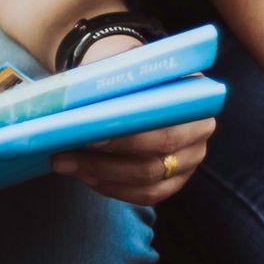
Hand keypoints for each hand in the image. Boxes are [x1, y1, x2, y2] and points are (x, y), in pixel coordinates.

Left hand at [49, 35, 216, 204]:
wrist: (136, 82)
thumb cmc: (125, 74)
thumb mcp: (120, 68)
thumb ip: (108, 84)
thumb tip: (73, 108)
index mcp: (193, 95)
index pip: (162, 122)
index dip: (126, 133)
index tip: (87, 134)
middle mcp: (200, 130)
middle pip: (156, 157)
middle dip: (103, 161)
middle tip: (62, 156)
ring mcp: (191, 159)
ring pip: (148, 181)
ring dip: (101, 176)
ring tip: (65, 165)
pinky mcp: (176, 181)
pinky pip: (147, 195)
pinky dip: (113, 189)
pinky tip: (86, 177)